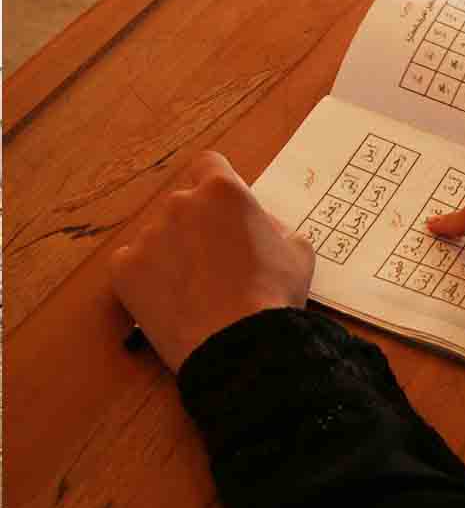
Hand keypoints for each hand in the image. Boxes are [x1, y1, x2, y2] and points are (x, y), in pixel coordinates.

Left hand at [109, 151, 315, 371]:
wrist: (238, 344)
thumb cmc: (273, 294)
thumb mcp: (298, 249)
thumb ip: (273, 224)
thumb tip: (256, 223)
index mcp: (223, 191)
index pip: (209, 163)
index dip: (217, 183)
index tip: (222, 207)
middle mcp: (180, 203)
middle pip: (185, 202)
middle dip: (198, 223)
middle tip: (218, 259)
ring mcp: (149, 235)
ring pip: (160, 234)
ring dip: (174, 250)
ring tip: (197, 287)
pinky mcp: (124, 268)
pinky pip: (135, 262)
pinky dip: (149, 275)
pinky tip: (174, 297)